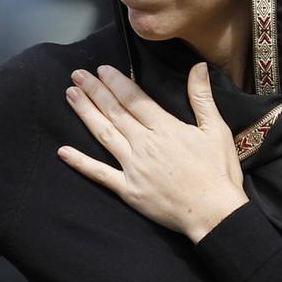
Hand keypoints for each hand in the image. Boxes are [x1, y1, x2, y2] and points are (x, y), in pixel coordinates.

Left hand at [58, 63, 247, 242]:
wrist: (215, 214)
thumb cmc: (218, 172)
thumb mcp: (216, 130)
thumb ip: (202, 97)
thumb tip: (198, 66)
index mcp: (165, 128)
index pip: (134, 99)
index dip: (115, 82)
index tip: (101, 69)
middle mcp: (144, 144)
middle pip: (114, 112)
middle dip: (94, 91)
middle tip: (77, 75)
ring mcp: (133, 167)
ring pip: (104, 135)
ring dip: (85, 113)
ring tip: (70, 95)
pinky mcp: (128, 190)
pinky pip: (100, 174)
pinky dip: (80, 163)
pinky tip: (63, 151)